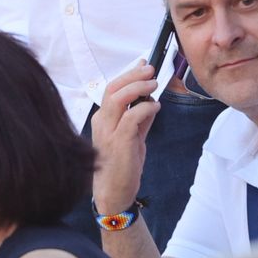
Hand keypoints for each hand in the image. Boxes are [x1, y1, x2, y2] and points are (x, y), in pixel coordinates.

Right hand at [91, 60, 159, 216]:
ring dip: (138, 87)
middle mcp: (101, 122)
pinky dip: (145, 108)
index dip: (129, 74)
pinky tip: (155, 107)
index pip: (112, 88)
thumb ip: (140, 118)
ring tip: (154, 84)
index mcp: (102, 119)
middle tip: (151, 70)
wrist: (113, 193)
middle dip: (133, 75)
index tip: (144, 64)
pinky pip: (131, 117)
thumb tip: (151, 99)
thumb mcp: (132, 137)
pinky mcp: (119, 142)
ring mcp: (108, 132)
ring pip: (118, 98)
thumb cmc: (121, 166)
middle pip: (113, 88)